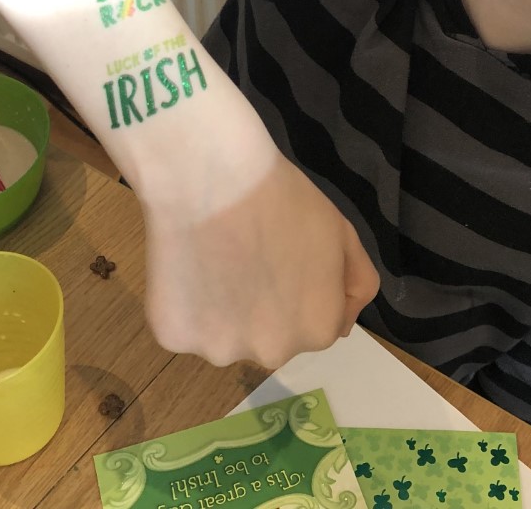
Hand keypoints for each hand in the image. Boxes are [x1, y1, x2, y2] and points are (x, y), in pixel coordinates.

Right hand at [141, 152, 380, 369]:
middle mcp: (273, 353)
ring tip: (212, 258)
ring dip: (221, 311)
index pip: (315, 322)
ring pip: (225, 334)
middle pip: (270, 335)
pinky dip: (184, 305)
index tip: (281, 256)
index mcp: (318, 330)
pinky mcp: (174, 337)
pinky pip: (184, 326)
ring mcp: (220, 350)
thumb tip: (345, 322)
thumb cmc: (283, 200)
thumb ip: (356, 283)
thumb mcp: (343, 235)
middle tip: (246, 257)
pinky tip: (185, 268)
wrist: (216, 178)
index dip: (299, 287)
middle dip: (262, 307)